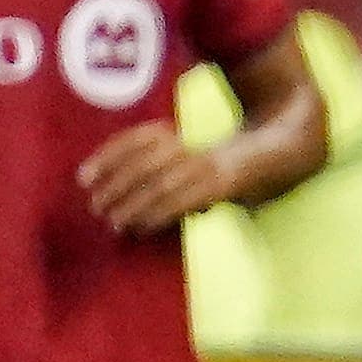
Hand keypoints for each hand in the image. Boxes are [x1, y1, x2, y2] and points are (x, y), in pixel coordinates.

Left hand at [76, 122, 240, 234]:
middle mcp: (187, 145)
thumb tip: (109, 186)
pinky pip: (182, 201)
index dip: (104, 158)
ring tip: (114, 222)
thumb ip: (154, 163)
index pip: (132, 141)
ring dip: (132, 206)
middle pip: (141, 165)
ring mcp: (205, 165)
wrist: (279, 153)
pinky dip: (159, 216)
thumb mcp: (185, 152)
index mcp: (174, 134)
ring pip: (158, 185)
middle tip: (96, 207)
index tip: (83, 177)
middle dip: (114, 187)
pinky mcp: (222, 186)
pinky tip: (144, 227)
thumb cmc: (220, 161)